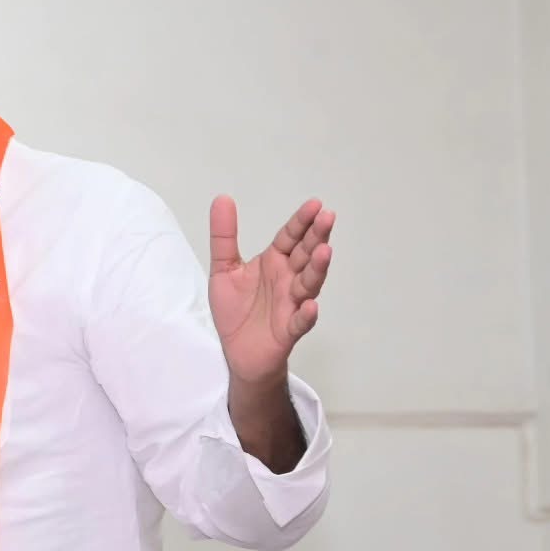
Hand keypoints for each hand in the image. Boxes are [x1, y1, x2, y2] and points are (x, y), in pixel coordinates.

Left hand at [208, 196, 333, 384]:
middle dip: (316, 237)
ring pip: (308, 284)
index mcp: (273, 263)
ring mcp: (292, 304)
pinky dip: (306, 314)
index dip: (301, 222)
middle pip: (304, 255)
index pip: (290, 237)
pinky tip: (310, 305)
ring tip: (325, 252)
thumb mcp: (223, 269)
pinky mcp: (289, 330)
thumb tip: (222, 198)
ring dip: (317, 269)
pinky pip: (300, 321)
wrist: (238, 352)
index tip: (315, 204)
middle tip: (328, 217)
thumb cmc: (236, 310)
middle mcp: (287, 280)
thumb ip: (224, 236)